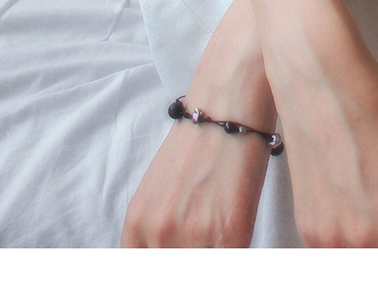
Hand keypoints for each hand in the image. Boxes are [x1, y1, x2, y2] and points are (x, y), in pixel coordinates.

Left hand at [122, 0, 277, 249]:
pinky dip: (236, 259)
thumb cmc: (198, 142)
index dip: (159, 272)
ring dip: (213, 259)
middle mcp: (158, 233)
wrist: (229, 100)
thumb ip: (156, 232)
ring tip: (221, 243)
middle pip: (167, 276)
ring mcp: (192, 235)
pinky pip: (229, 268)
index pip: (138, 273)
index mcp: (138, 224)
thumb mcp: (160, 189)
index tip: (176, 260)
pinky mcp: (229, 234)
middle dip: (189, 264)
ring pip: (199, 273)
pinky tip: (240, 244)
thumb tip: (162, 255)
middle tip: (203, 246)